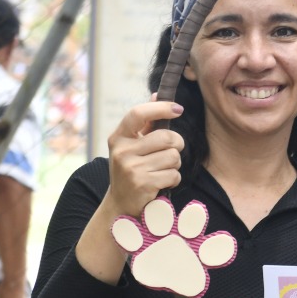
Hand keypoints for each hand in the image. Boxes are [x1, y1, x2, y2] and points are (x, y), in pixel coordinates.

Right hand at [106, 98, 185, 216]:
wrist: (121, 203)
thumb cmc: (131, 169)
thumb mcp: (131, 145)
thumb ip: (144, 122)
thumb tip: (156, 94)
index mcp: (119, 137)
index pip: (138, 114)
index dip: (160, 108)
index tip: (178, 108)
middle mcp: (122, 151)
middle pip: (166, 137)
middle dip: (176, 144)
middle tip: (171, 152)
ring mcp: (131, 168)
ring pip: (173, 157)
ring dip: (174, 164)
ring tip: (161, 170)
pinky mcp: (143, 184)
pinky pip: (174, 174)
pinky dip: (174, 179)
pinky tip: (162, 182)